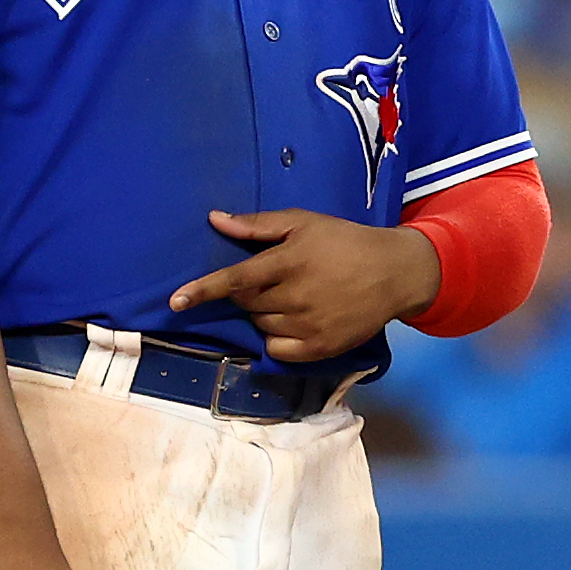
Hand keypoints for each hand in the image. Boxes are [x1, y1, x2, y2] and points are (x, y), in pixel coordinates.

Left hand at [170, 208, 441, 362]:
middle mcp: (296, 297)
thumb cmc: (344, 242)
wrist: (395, 272)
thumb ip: (258, 225)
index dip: (203, 290)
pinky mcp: (320, 348)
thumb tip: (215, 220)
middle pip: (247, 304)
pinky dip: (275, 338)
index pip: (236, 280)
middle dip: (249, 293)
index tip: (175, 302)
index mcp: (288, 262)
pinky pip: (277, 350)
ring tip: (291, 297)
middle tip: (274, 279)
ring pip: (261, 326)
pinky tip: (293, 321)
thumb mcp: (304, 222)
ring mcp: (308, 326)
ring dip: (263, 313)